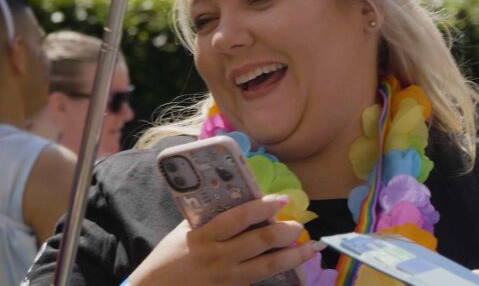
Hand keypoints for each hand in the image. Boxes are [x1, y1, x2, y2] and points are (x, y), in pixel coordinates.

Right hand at [127, 195, 321, 285]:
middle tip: (298, 225)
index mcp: (204, 236)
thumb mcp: (184, 232)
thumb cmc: (167, 259)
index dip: (264, 207)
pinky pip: (261, 281)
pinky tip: (295, 270)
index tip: (281, 200)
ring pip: (268, 266)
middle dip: (286, 231)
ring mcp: (227, 278)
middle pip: (261, 241)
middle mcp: (218, 257)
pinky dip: (281, 275)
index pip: (240, 217)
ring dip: (293, 256)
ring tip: (310, 248)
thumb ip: (208, 218)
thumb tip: (234, 200)